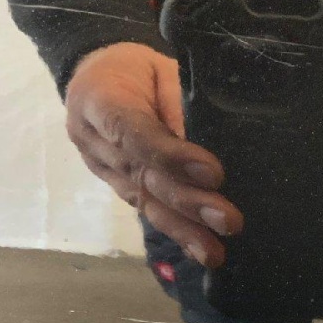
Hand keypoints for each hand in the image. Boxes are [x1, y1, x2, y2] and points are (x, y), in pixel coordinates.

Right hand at [65, 42, 242, 267]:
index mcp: (99, 99)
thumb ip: (180, 103)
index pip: (134, 132)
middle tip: (229, 221)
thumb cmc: (138, 69)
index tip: (214, 173)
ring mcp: (103, 168)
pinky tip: (200, 250)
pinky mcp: (119, 186)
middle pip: (144, 175)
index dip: (173, 156)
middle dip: (190, 202)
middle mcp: (93, 140)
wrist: (97, 75)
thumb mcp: (161, 68)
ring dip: (184, 230)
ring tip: (215, 254)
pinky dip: (177, 231)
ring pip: (145, 201)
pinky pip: (147, 209)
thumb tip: (210, 147)